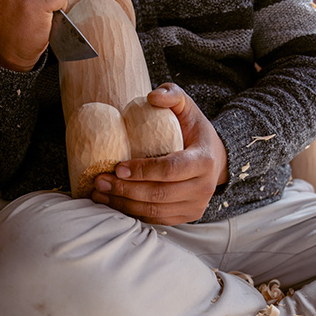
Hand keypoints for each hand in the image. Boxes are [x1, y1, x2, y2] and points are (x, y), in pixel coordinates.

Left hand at [91, 83, 228, 224]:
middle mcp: (203, 188)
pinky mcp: (186, 217)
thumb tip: (152, 96)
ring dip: (123, 205)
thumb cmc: (194, 130)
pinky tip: (113, 203)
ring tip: (100, 193)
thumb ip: (172, 94)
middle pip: (159, 195)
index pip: (171, 170)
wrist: (216, 158)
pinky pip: (156, 220)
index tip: (118, 167)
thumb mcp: (187, 107)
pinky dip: (132, 214)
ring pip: (155, 212)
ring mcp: (196, 206)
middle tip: (100, 181)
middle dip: (125, 190)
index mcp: (204, 160)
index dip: (143, 171)